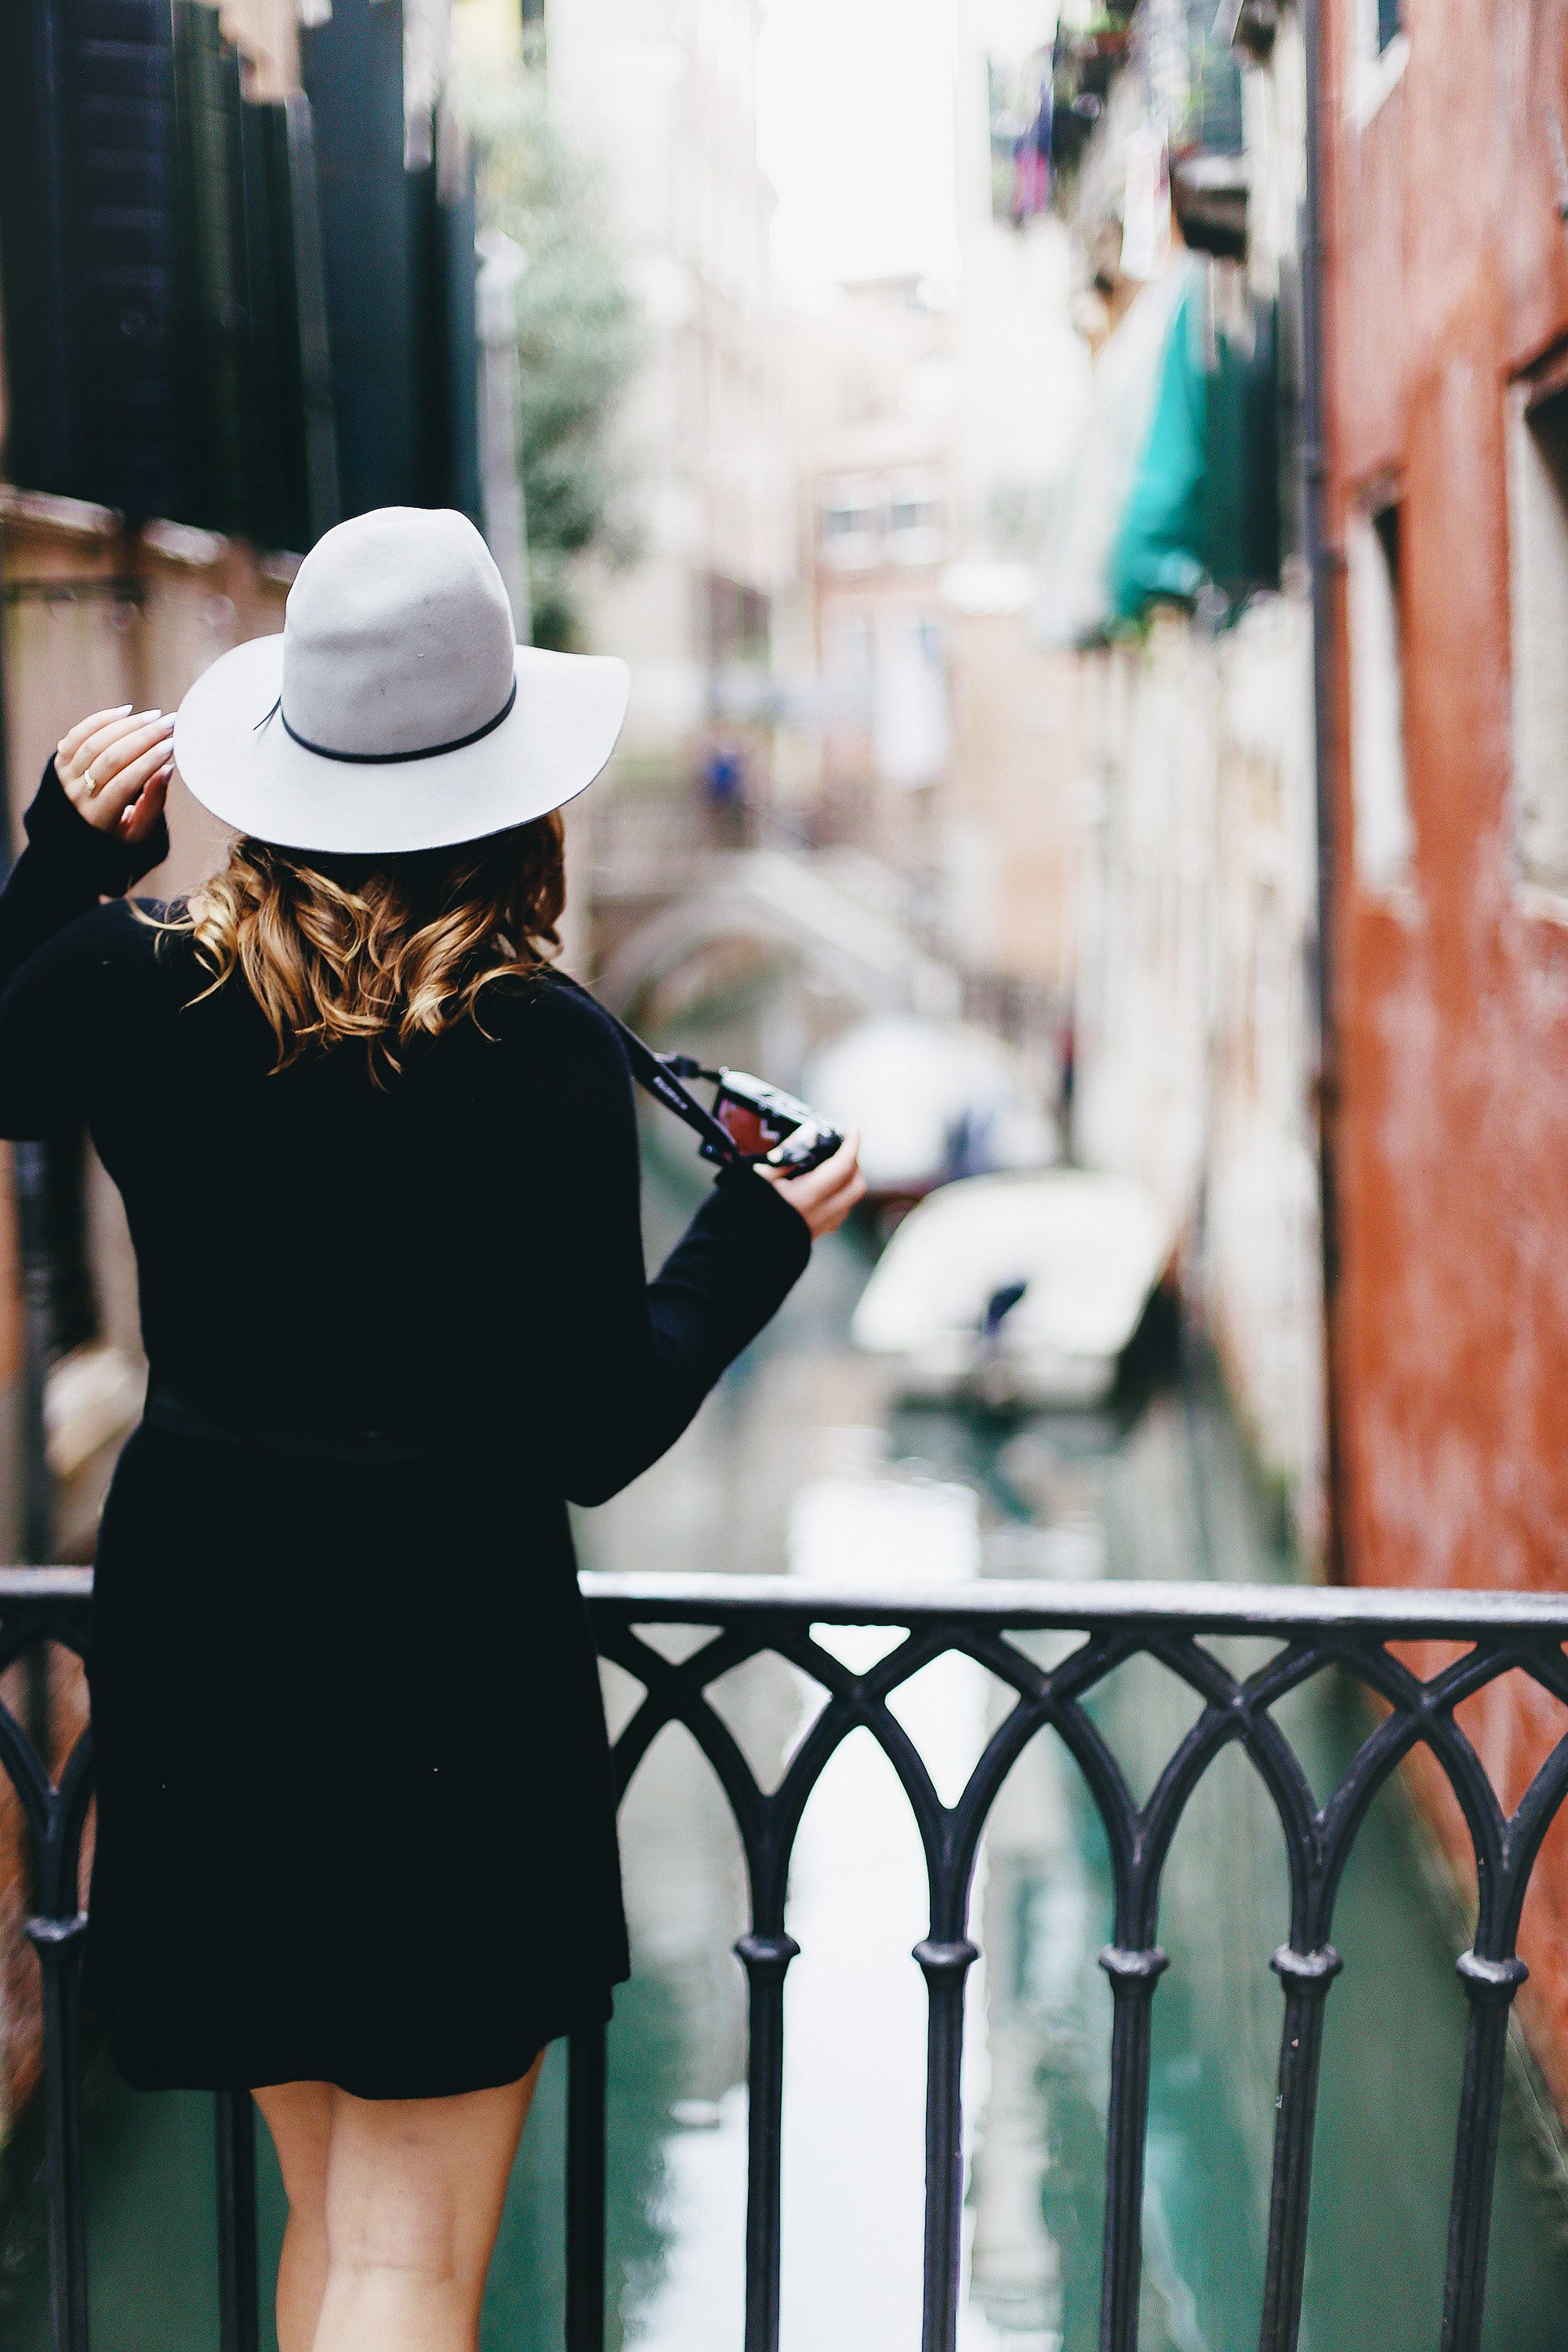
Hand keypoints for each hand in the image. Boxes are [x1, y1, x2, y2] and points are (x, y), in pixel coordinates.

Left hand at [55, 705, 174, 846]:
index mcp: (98, 818)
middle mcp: (77, 796)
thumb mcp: (138, 831)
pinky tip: (126, 712)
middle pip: (111, 758)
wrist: (73, 837)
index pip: (125, 782)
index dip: (148, 762)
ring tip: (154, 717)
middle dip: (144, 737)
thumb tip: (167, 768)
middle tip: (169, 723)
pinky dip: (102, 720)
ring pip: (96, 743)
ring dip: (128, 726)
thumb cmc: (115, 834)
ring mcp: (65, 776)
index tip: (171, 745)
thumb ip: (153, 803)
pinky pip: (79, 734)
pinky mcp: (59, 760)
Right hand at [756, 1127, 865, 1240]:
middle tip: (843, 1148)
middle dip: (855, 1163)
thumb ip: (789, 1151)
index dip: (852, 1144)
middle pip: (856, 1185)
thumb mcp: (762, 1175)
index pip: (842, 1166)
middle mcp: (818, 1215)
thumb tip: (810, 1131)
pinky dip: (840, 1196)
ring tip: (834, 1165)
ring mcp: (819, 1227)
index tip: (854, 1128)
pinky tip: (825, 1187)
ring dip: (848, 1180)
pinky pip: (839, 1213)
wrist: (738, 1244)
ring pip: (851, 1201)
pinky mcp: (815, 1234)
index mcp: (805, 1197)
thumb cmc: (745, 1210)